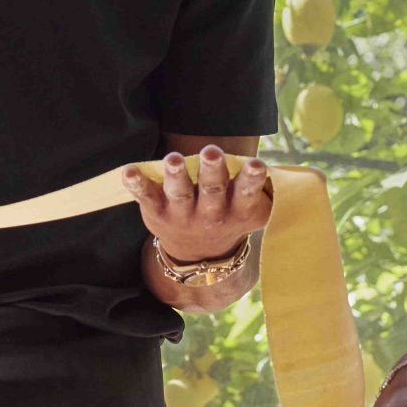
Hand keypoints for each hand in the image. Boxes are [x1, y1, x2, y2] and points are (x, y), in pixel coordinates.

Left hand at [121, 145, 270, 263]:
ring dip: (177, 175)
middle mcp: (211, 214)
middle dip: (212, 170)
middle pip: (212, 190)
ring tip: (174, 159)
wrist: (199, 254)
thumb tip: (278, 167)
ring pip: (180, 193)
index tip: (257, 164)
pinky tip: (128, 171)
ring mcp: (182, 214)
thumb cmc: (231, 214)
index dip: (252, 180)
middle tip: (211, 152)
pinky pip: (146, 196)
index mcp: (238, 210)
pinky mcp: (157, 211)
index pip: (247, 194)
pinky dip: (137, 184)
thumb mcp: (253, 209)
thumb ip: (264, 189)